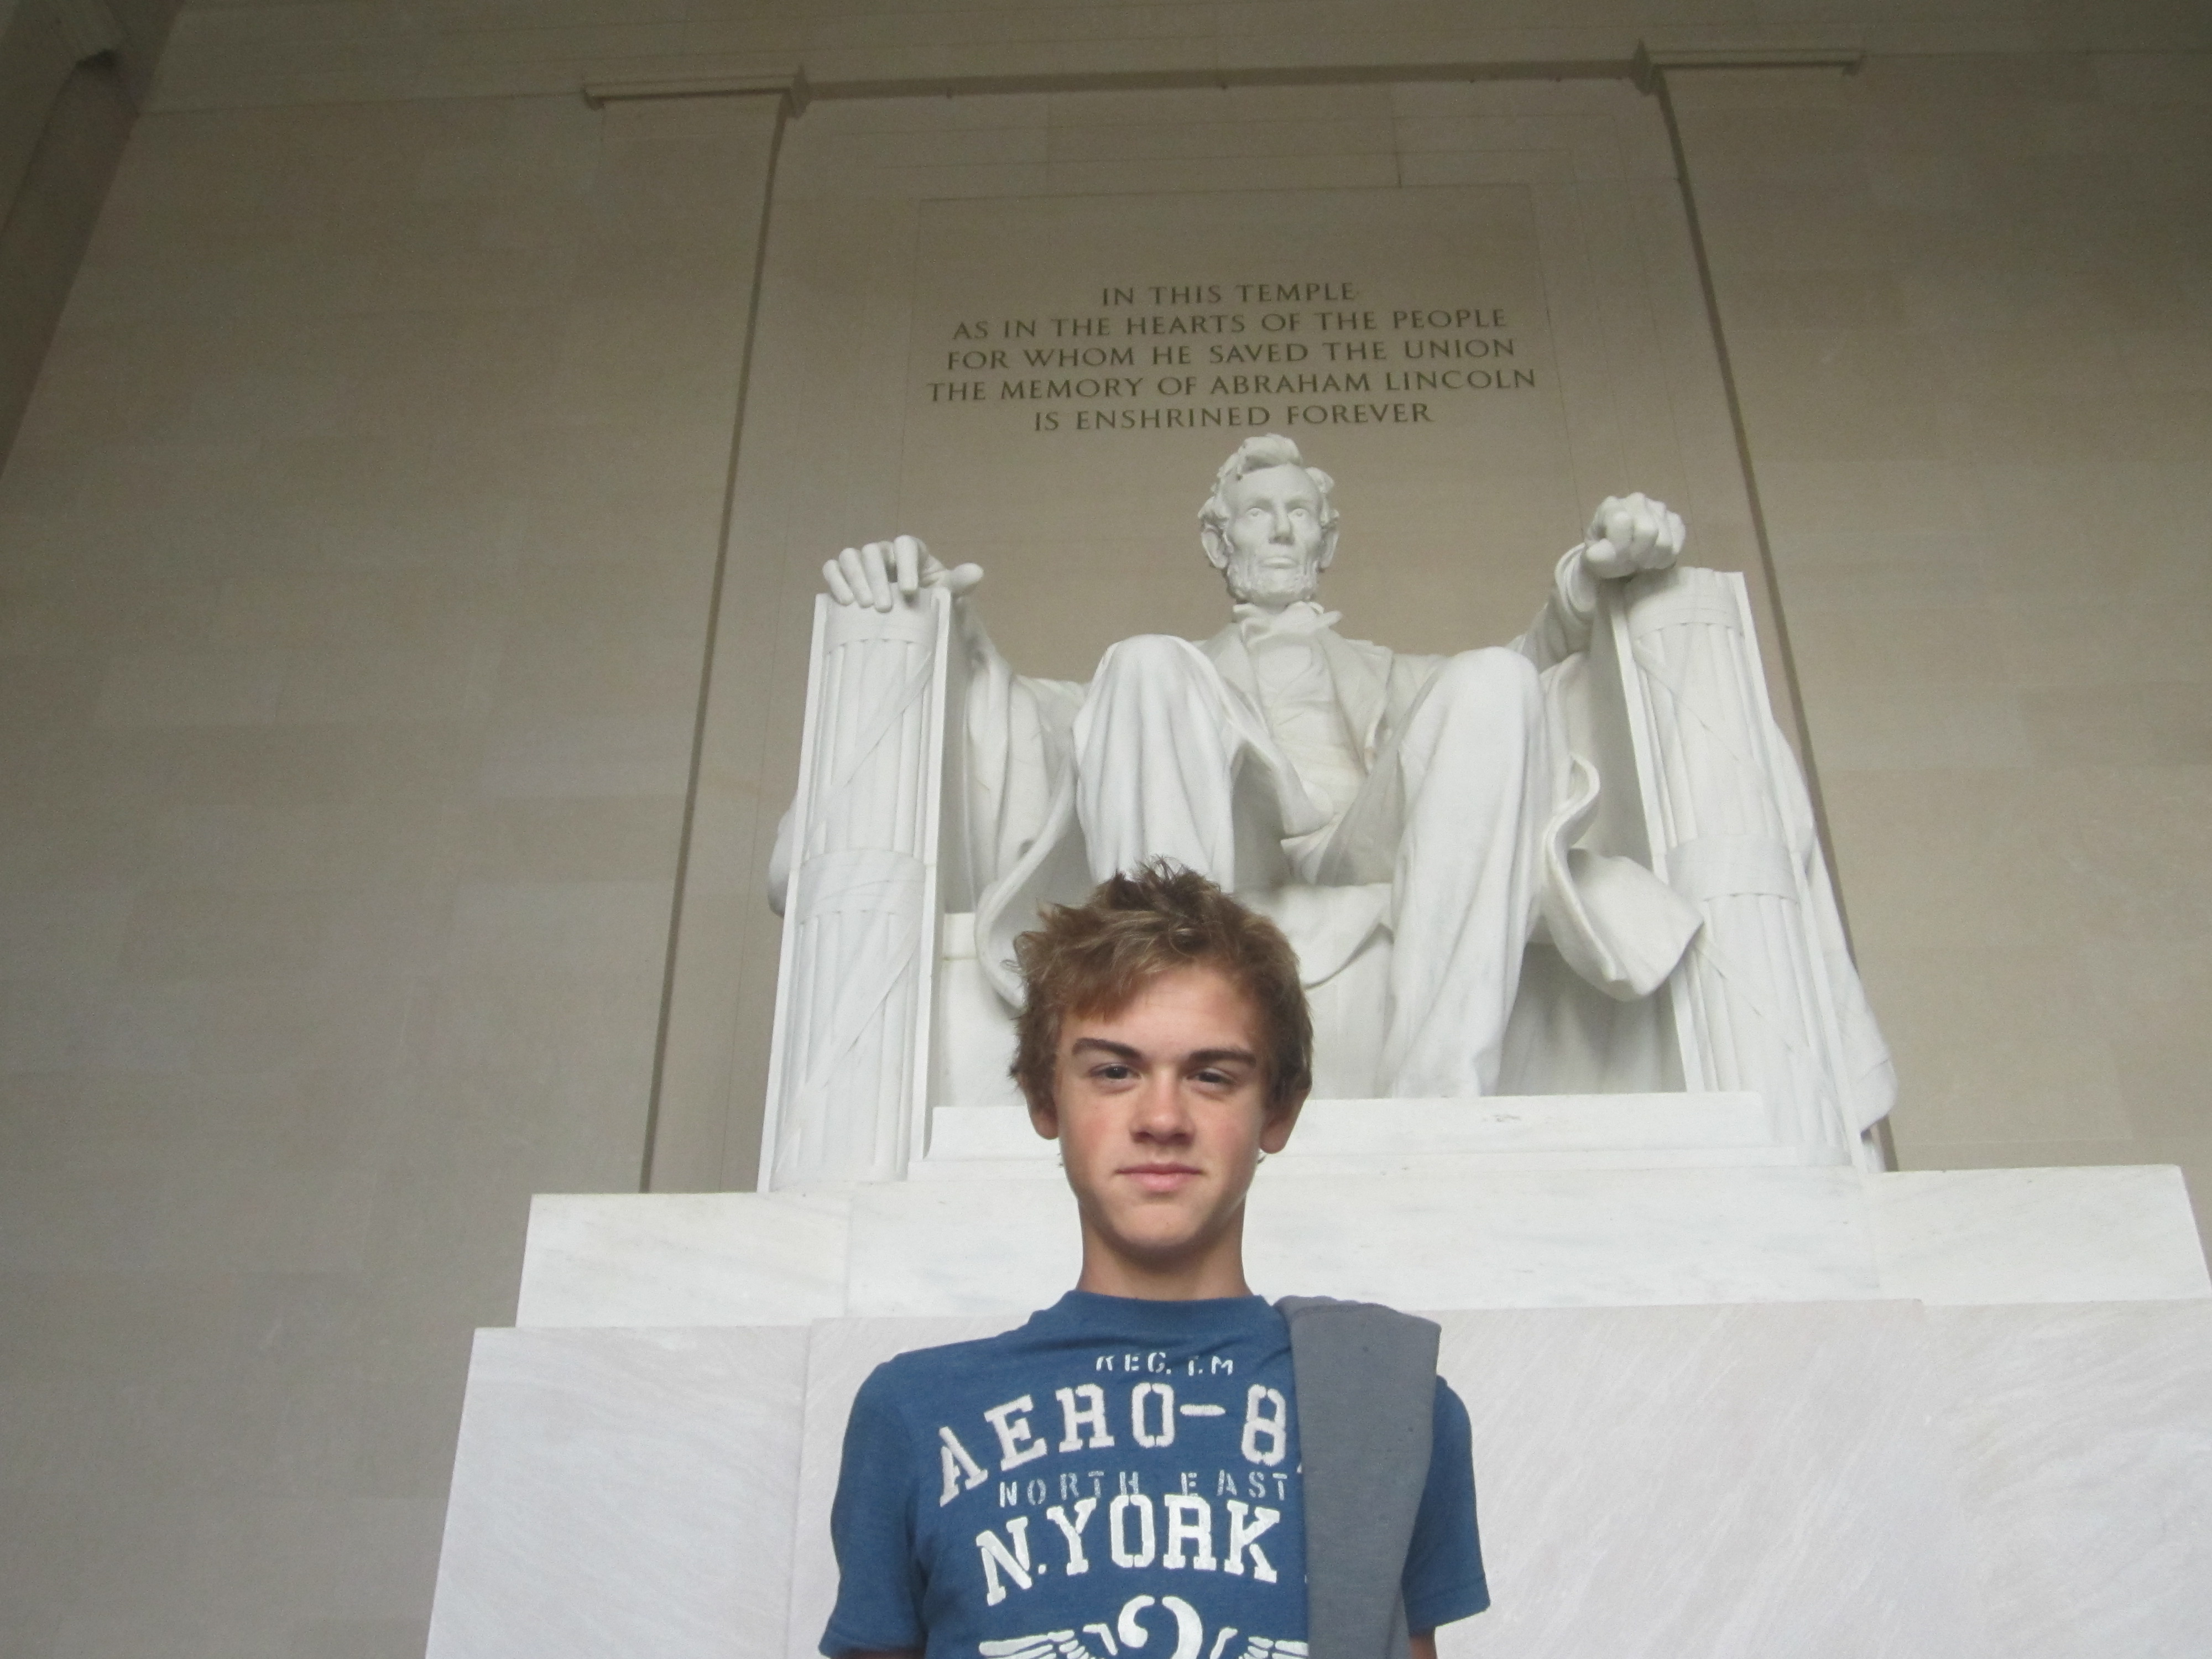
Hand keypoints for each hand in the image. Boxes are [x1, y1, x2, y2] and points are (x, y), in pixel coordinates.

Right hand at [822, 534, 983, 611]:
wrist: (910, 622)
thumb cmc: (930, 604)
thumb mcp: (946, 596)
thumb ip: (958, 584)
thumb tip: (977, 572)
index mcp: (910, 552)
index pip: (905, 545)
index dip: (906, 564)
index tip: (910, 591)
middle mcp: (884, 553)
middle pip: (874, 551)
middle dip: (877, 577)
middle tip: (885, 607)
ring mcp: (862, 564)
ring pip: (850, 556)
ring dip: (855, 579)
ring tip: (863, 605)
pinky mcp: (844, 577)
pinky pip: (833, 568)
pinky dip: (836, 580)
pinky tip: (845, 601)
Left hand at [1580, 493, 1683, 579]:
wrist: (1622, 556)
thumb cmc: (1606, 554)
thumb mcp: (1594, 559)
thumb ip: (1596, 556)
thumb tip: (1599, 553)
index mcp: (1611, 506)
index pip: (1622, 522)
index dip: (1620, 547)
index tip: (1617, 557)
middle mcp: (1637, 501)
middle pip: (1648, 531)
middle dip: (1639, 555)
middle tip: (1632, 561)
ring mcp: (1658, 508)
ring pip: (1665, 541)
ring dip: (1653, 559)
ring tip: (1642, 561)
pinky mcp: (1675, 520)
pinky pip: (1678, 543)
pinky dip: (1667, 557)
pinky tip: (1655, 557)